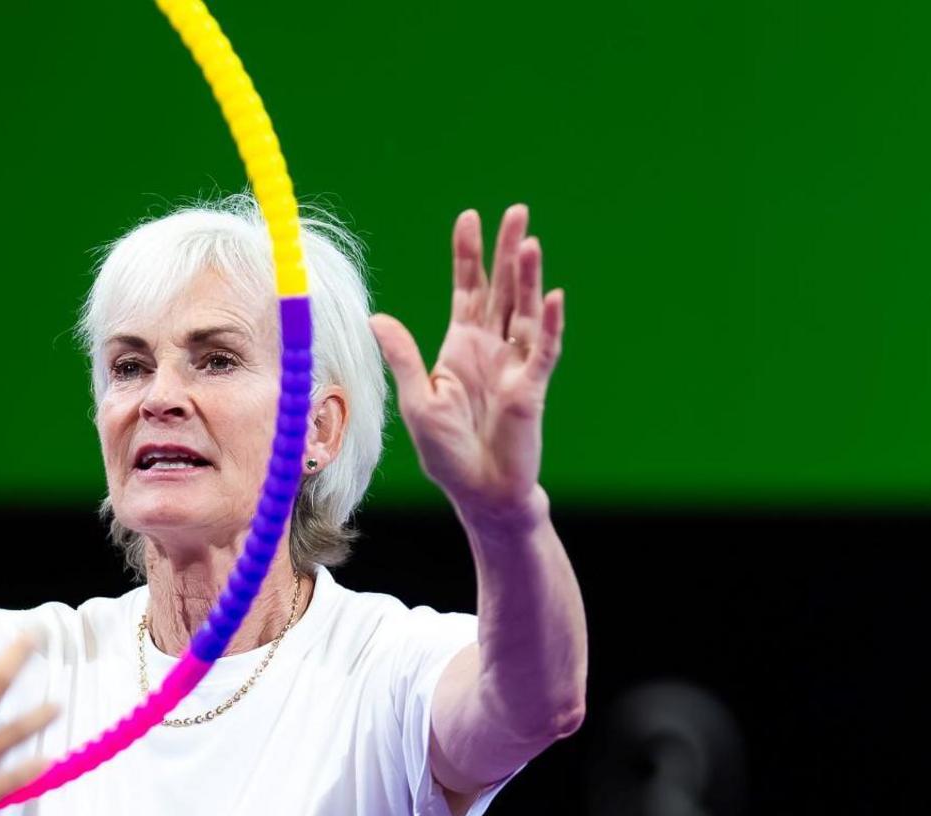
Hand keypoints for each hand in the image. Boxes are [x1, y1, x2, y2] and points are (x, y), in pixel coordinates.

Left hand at [371, 205, 565, 523]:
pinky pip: (544, 350)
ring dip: (528, 278)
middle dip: (507, 250)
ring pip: (525, 311)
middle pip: (503, 289)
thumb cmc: (446, 451)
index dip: (468, 255)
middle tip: (517, 209)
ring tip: (529, 241)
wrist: (478, 491)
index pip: (468, 289)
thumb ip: (404, 356)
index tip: (469, 217)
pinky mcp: (532, 388)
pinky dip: (550, 324)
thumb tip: (377, 317)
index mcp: (462, 347)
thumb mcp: (417, 399)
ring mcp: (516, 365)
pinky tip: (554, 296)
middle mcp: (492, 349)